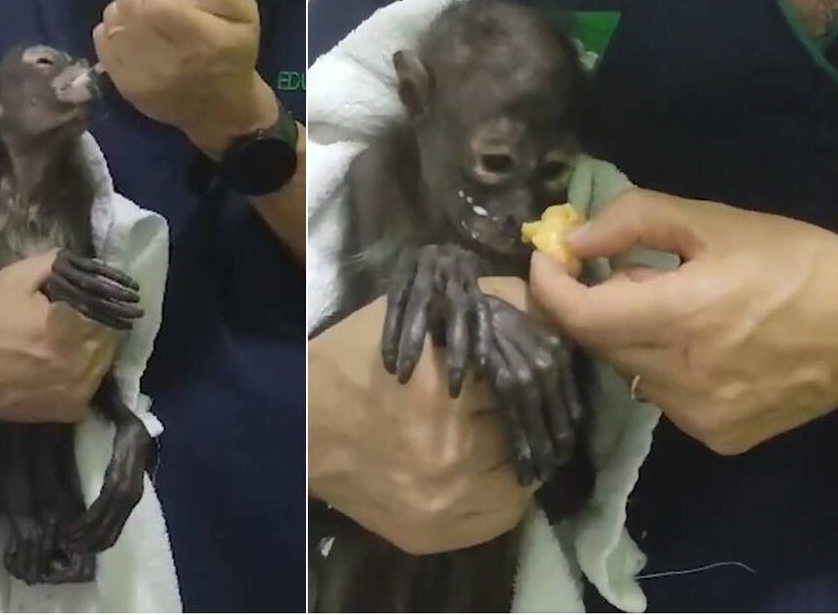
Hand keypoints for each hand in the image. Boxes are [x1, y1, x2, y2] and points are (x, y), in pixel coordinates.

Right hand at [0, 251, 120, 422]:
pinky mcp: (73, 410)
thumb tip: (82, 261)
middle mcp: (86, 360)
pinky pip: (92, 385)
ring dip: (93, 349)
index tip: (87, 298)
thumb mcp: (13, 279)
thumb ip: (53, 263)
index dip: (100, 301)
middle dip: (98, 324)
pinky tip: (61, 366)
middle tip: (75, 319)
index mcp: (76, 326)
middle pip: (111, 335)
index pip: (111, 309)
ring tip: (68, 342)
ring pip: (105, 361)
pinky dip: (83, 375)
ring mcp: (82, 389)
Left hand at [93, 0, 277, 157]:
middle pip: (130, 1)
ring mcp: (137, 73)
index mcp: (195, 39)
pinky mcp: (123, 84)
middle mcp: (161, 56)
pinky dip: (115, 28)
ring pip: (113, 17)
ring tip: (148, 14)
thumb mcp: (247, 18)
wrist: (220, 112)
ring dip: (129, 7)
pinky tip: (135, 33)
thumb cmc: (234, 60)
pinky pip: (102, 40)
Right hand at [309, 279, 535, 554]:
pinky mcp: (434, 534)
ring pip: (523, 472)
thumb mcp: (409, 317)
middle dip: (517, 406)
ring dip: (513, 449)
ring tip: (491, 432)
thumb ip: (480, 304)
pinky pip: (505, 514)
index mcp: (437, 391)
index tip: (518, 360)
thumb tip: (540, 304)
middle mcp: (446, 452)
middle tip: (501, 397)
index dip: (521, 364)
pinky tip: (485, 469)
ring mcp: (443, 502)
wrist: (297, 428)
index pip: (521, 373)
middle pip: (523, 424)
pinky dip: (505, 491)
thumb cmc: (351, 363)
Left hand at [530, 189, 837, 453]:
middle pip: (596, 342)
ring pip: (626, 371)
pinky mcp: (716, 437)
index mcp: (680, 318)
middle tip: (625, 273)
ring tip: (676, 308)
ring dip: (628, 336)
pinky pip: (661, 396)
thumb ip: (635, 221)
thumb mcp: (716, 222)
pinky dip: (661, 367)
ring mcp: (696, 415)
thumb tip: (573, 240)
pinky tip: (700, 347)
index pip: (579, 315)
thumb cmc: (795, 265)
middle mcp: (679, 377)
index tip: (545, 259)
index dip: (549, 286)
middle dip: (592, 303)